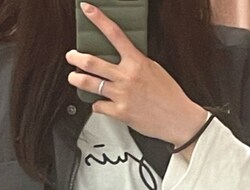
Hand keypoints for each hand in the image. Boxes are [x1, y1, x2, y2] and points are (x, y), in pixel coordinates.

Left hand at [67, 3, 207, 147]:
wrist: (178, 118)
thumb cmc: (169, 95)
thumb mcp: (154, 69)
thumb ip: (135, 63)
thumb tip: (120, 60)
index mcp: (137, 61)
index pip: (115, 34)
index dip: (98, 19)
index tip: (87, 10)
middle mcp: (127, 77)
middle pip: (92, 62)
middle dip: (76, 58)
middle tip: (71, 56)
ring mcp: (122, 95)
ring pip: (89, 84)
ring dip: (76, 79)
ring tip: (73, 78)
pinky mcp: (120, 113)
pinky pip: (98, 106)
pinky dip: (96, 105)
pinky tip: (98, 104)